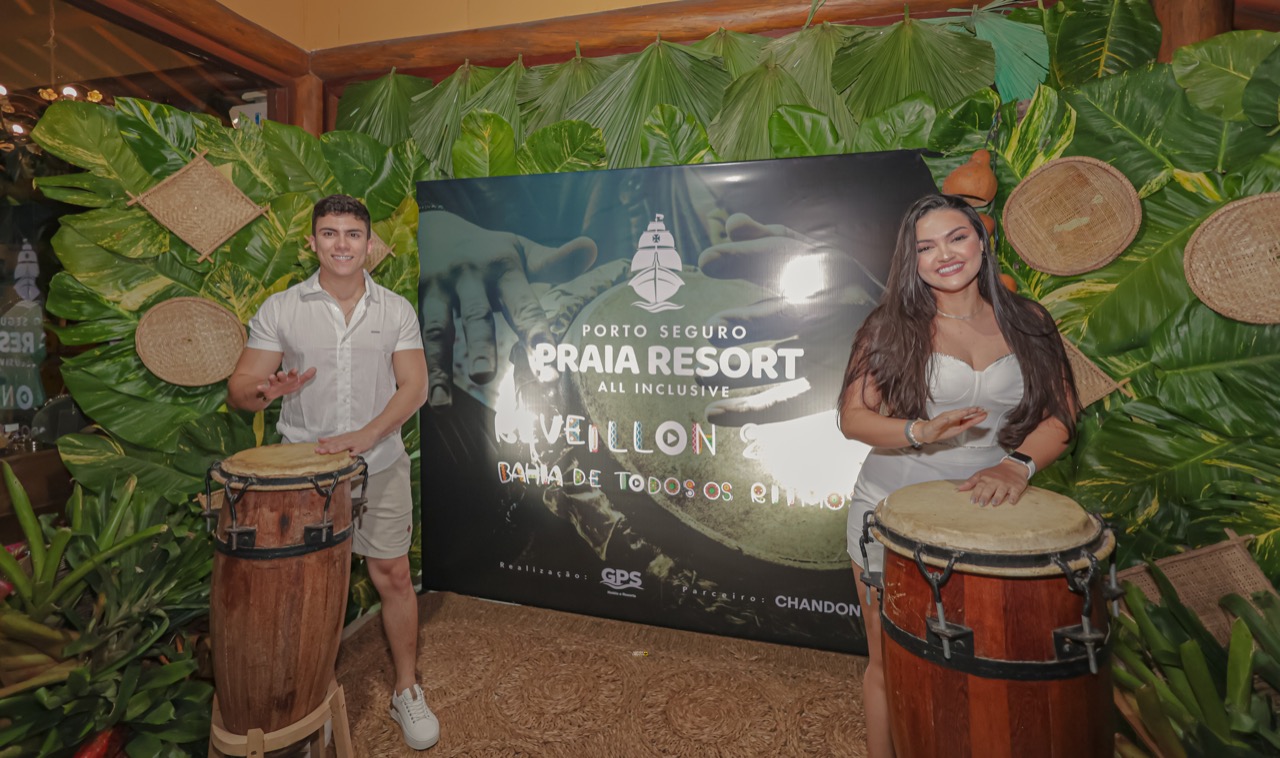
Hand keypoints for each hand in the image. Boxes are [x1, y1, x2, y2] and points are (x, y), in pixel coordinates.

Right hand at [256, 367, 315, 401]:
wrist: (274, 393)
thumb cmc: (287, 386)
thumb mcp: (297, 383)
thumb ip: (306, 376)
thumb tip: (315, 368)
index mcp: (289, 378)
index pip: (292, 375)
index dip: (293, 373)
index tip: (295, 370)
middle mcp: (281, 380)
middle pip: (281, 376)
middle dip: (282, 375)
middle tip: (281, 373)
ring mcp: (273, 384)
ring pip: (272, 380)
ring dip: (272, 378)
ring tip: (271, 376)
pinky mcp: (267, 390)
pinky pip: (263, 388)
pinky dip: (261, 387)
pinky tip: (259, 387)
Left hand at [316, 428, 379, 455]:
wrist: (369, 433)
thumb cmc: (356, 437)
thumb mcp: (342, 437)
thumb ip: (331, 439)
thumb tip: (320, 440)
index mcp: (341, 439)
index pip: (330, 442)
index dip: (323, 446)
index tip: (315, 449)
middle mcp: (345, 441)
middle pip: (335, 444)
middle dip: (327, 448)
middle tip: (319, 451)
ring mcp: (353, 444)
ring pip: (344, 446)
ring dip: (338, 449)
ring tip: (331, 452)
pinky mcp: (360, 447)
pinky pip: (357, 450)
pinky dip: (354, 452)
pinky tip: (351, 455)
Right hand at [420, 211, 596, 407]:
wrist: (436, 227)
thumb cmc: (490, 251)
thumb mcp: (521, 250)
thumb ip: (553, 261)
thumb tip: (591, 249)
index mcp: (502, 270)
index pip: (522, 304)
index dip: (535, 332)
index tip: (549, 360)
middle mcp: (470, 280)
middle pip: (476, 317)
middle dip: (481, 347)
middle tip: (485, 376)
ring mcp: (440, 291)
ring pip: (440, 330)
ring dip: (441, 366)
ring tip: (444, 401)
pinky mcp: (418, 303)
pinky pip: (421, 338)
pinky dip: (425, 368)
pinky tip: (430, 399)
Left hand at [697, 213, 880, 424]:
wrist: (894, 327)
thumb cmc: (837, 285)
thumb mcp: (811, 254)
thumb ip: (768, 240)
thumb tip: (732, 224)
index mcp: (823, 273)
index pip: (782, 260)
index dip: (745, 258)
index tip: (706, 262)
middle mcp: (827, 312)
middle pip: (787, 316)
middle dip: (751, 323)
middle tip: (714, 330)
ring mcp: (826, 352)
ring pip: (785, 365)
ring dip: (744, 372)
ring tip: (703, 373)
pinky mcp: (822, 386)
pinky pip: (786, 402)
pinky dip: (751, 411)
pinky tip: (714, 411)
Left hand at [913, 407, 987, 444]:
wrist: (927, 433)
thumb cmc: (930, 429)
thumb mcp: (934, 426)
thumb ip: (941, 422)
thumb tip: (947, 418)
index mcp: (949, 416)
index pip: (960, 413)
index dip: (967, 411)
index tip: (974, 410)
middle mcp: (954, 417)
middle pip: (966, 413)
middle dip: (975, 411)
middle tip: (983, 409)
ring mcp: (957, 422)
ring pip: (969, 418)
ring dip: (977, 415)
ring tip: (985, 412)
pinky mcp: (959, 427)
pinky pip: (968, 423)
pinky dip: (975, 420)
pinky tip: (980, 418)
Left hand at [957, 458, 1029, 505]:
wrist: (1013, 466)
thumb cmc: (994, 473)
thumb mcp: (981, 475)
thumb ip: (969, 483)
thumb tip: (956, 490)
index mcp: (986, 479)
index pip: (979, 486)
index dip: (976, 494)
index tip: (972, 501)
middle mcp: (995, 481)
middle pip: (989, 489)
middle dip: (985, 496)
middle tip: (982, 504)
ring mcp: (1006, 484)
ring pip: (1001, 490)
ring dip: (998, 496)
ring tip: (994, 503)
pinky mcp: (1016, 487)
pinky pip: (1015, 492)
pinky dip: (1013, 497)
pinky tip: (1011, 501)